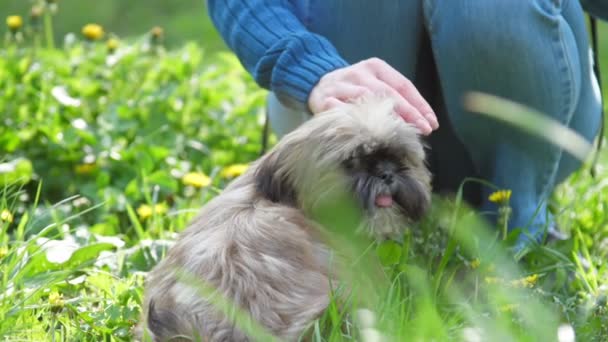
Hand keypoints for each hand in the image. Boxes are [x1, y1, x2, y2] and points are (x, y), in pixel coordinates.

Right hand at [307, 58, 437, 134]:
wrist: (315, 81)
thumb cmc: (354, 88)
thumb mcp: (375, 85)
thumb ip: (396, 99)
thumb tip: (425, 123)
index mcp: (376, 67)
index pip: (403, 85)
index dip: (419, 105)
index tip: (432, 123)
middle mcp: (359, 72)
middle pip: (388, 93)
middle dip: (408, 112)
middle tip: (423, 130)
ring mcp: (341, 84)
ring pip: (366, 99)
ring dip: (384, 117)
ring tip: (399, 133)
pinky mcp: (323, 98)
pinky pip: (338, 109)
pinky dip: (351, 118)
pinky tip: (364, 131)